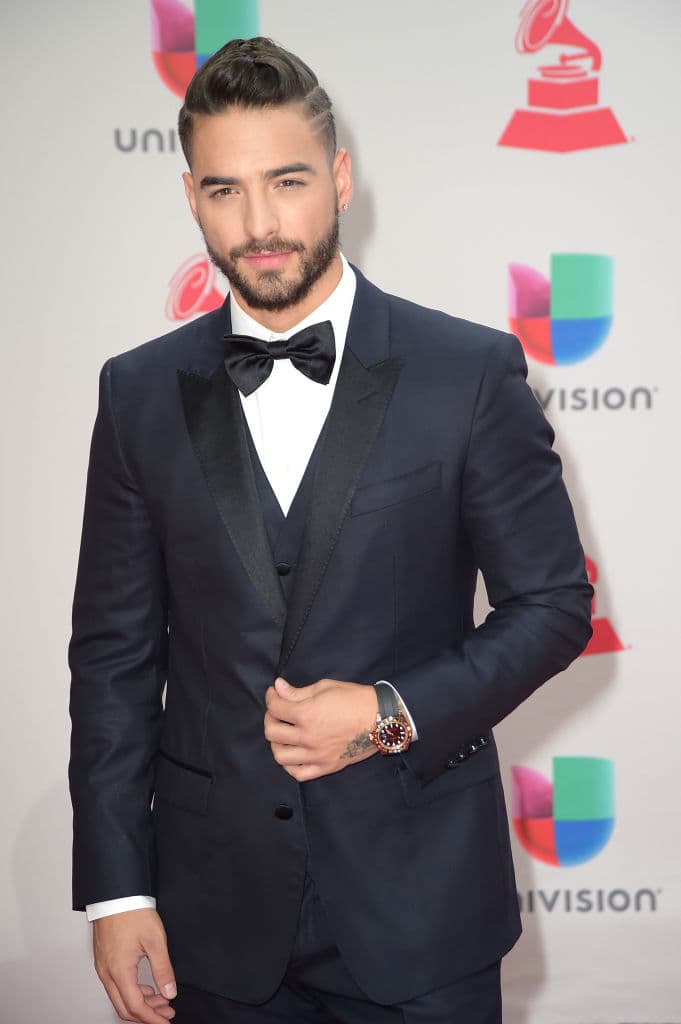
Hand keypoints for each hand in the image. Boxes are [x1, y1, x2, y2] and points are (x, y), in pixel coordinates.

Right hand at [93, 908, 175, 1021]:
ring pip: (120, 998)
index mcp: (119, 971)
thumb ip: (163, 969)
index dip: (152, 1018)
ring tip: (161, 1000)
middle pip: (125, 1008)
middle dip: (147, 1015)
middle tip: (166, 1013)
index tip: (165, 1020)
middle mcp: (107, 973)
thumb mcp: (155, 940)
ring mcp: (103, 968)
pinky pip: (116, 986)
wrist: (116, 894)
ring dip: (140, 1004)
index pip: (135, 1007)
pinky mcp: (104, 961)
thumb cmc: (132, 912)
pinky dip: (132, 992)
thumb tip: (170, 991)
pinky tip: (147, 987)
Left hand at [264, 677, 378, 781]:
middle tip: (277, 711)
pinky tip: (293, 753)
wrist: (379, 718)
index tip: (274, 693)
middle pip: (272, 732)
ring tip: (283, 734)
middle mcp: (308, 737)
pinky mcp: (326, 767)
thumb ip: (297, 692)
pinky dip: (290, 765)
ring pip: (280, 756)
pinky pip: (298, 773)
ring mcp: (316, 755)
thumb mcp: (324, 688)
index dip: (271, 697)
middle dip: (270, 718)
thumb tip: (277, 688)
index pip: (275, 708)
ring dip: (276, 743)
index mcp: (307, 714)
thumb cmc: (354, 698)